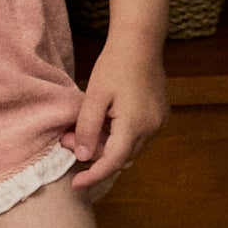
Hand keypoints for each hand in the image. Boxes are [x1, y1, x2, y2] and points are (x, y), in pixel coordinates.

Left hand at [66, 29, 167, 201]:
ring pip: (129, 149)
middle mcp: (151, 129)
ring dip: (106, 146)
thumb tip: (84, 157)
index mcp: (134, 125)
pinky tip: (103, 123)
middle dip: (94, 156)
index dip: (93, 176)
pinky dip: (118, 137)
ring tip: (81, 130)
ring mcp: (158, 123)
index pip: (113, 162)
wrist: (140, 42)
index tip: (76, 185)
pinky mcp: (159, 116)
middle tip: (67, 140)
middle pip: (121, 157)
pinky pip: (137, 137)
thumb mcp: (94, 96)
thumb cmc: (115, 64)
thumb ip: (88, 128)